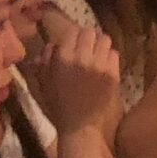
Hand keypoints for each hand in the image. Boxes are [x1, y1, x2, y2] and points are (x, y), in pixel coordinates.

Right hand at [26, 10, 121, 136]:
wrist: (79, 125)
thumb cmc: (57, 105)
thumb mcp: (41, 81)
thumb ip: (44, 59)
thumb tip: (51, 44)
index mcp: (62, 58)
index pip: (72, 31)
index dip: (73, 36)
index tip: (74, 42)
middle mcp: (82, 58)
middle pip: (90, 32)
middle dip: (87, 38)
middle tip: (86, 47)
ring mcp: (99, 66)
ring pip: (105, 40)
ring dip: (100, 45)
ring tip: (97, 54)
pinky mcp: (113, 75)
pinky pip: (114, 54)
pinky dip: (109, 57)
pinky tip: (104, 65)